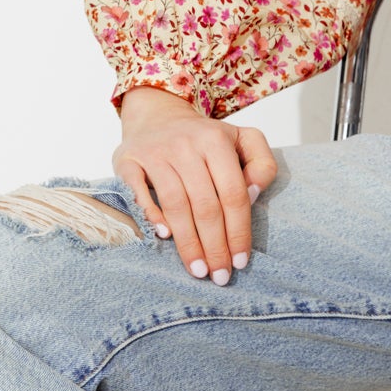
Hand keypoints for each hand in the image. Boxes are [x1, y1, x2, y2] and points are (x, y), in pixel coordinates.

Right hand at [113, 87, 276, 284]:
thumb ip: (262, 164)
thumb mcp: (243, 140)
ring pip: (176, 204)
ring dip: (187, 242)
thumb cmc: (205, 139)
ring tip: (198, 269)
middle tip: (219, 275)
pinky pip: (138, 193)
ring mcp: (155, 152)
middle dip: (215, 245)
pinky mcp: (127, 160)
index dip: (238, 230)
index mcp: (216, 140)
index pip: (233, 193)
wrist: (157, 115)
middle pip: (205, 204)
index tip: (240, 261)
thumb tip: (252, 195)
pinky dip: (152, 215)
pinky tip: (164, 237)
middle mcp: (186, 145)